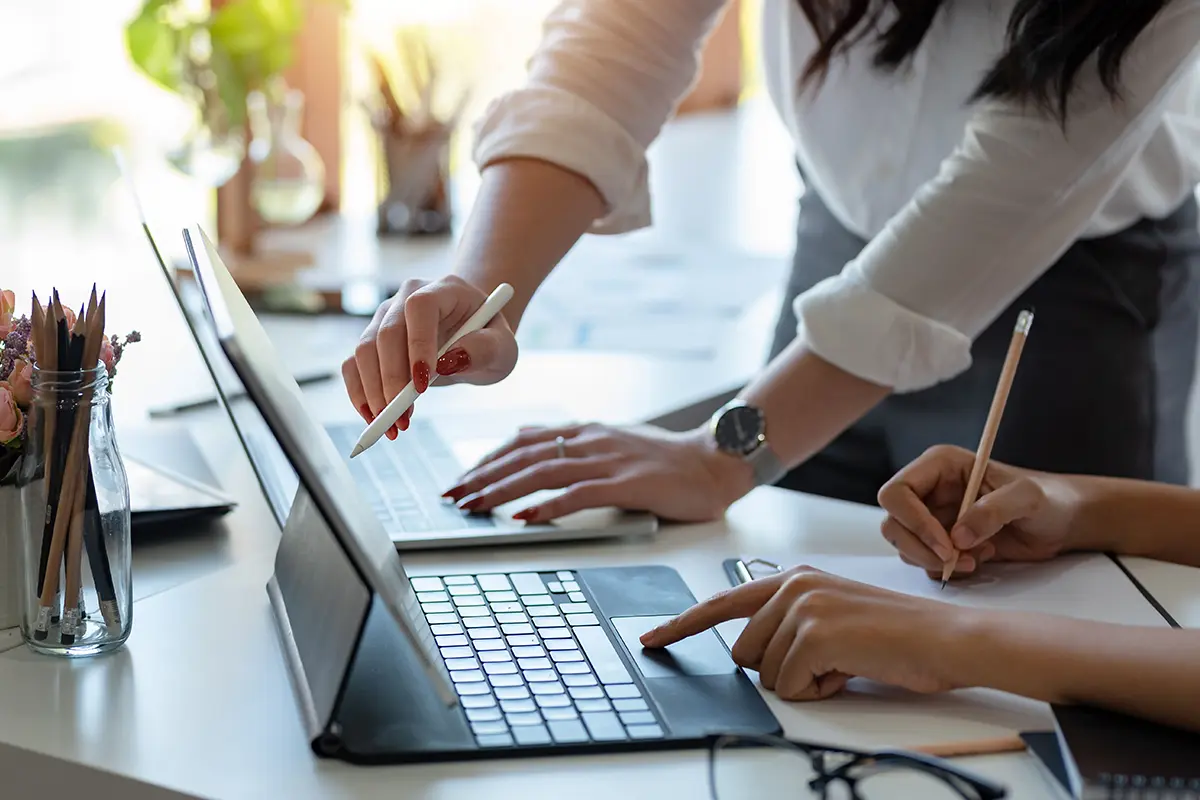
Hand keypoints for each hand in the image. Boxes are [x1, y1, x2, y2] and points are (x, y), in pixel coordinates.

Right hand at [341, 276, 517, 438]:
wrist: (473, 336)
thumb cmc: (489, 339)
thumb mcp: (503, 347)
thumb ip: (484, 349)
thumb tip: (447, 361)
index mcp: (445, 289)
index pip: (420, 307)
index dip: (418, 344)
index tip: (423, 385)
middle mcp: (407, 297)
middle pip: (386, 333)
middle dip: (392, 381)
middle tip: (403, 419)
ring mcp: (385, 317)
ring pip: (364, 351)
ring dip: (374, 393)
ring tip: (395, 426)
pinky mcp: (372, 341)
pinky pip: (353, 365)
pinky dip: (359, 394)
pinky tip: (375, 419)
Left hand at [442, 423, 753, 522]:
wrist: (714, 462)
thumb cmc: (666, 461)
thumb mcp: (612, 443)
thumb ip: (573, 444)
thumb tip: (530, 441)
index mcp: (586, 431)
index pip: (524, 441)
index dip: (488, 459)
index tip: (461, 477)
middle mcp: (591, 440)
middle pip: (524, 455)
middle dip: (483, 475)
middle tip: (452, 495)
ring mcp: (609, 460)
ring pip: (543, 471)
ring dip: (502, 490)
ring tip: (474, 505)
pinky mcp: (628, 484)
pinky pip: (579, 494)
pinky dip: (548, 506)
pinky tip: (525, 517)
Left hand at [641, 567, 970, 699]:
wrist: (946, 639)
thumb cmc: (896, 634)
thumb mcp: (832, 617)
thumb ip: (788, 625)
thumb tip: (752, 656)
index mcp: (793, 578)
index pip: (722, 603)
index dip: (682, 625)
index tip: (652, 639)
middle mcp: (792, 585)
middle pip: (743, 652)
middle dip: (780, 669)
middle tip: (830, 660)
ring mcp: (801, 607)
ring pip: (766, 673)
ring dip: (804, 681)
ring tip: (846, 661)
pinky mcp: (814, 633)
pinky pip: (789, 686)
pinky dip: (820, 690)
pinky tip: (851, 669)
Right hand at [876, 445, 1075, 578]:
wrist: (1061, 522)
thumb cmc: (1048, 498)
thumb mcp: (1028, 498)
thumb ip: (993, 511)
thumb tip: (957, 538)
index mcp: (939, 466)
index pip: (896, 492)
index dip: (913, 521)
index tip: (946, 545)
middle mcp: (929, 490)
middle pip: (893, 523)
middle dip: (920, 548)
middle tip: (956, 560)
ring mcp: (932, 517)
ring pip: (904, 546)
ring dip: (935, 561)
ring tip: (976, 558)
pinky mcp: (940, 542)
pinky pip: (924, 562)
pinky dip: (947, 570)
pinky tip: (979, 560)